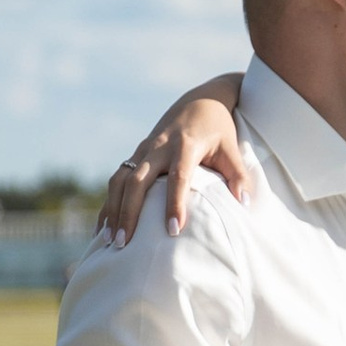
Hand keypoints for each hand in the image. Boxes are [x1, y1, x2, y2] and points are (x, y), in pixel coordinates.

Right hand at [98, 82, 250, 244]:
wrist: (200, 101)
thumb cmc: (218, 128)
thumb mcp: (231, 147)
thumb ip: (237, 174)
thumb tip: (243, 203)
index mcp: (185, 145)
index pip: (178, 177)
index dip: (174, 204)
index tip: (173, 231)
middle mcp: (158, 147)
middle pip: (138, 181)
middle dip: (128, 213)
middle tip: (124, 243)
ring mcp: (143, 150)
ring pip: (120, 180)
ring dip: (113, 210)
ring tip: (108, 241)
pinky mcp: (136, 155)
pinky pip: (116, 180)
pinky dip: (109, 204)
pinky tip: (102, 227)